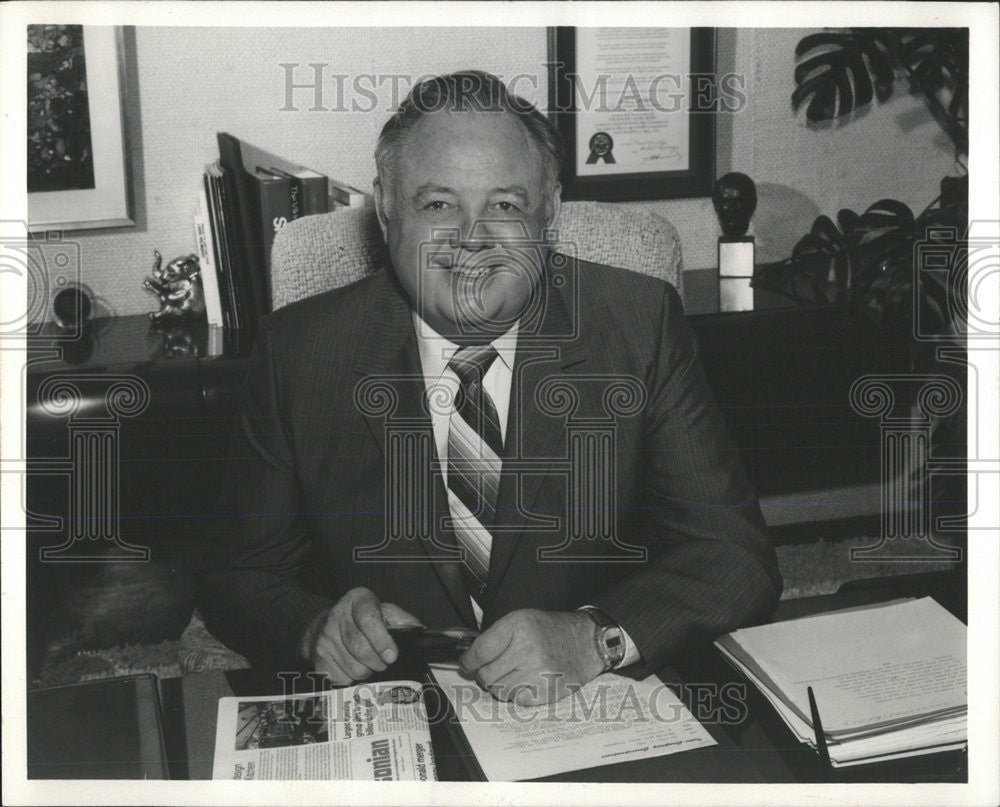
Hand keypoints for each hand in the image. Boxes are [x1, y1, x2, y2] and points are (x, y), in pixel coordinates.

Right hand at [300, 587, 421, 684]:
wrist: (326, 625)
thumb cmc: (361, 618)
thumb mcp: (383, 611)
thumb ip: (403, 620)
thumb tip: (420, 632)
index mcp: (357, 601)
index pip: (368, 619)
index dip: (382, 640)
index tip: (392, 655)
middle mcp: (337, 617)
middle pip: (361, 649)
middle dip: (379, 661)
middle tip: (385, 661)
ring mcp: (325, 639)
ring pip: (355, 668)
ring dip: (368, 671)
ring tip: (369, 662)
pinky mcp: (319, 659)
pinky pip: (343, 679)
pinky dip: (354, 679)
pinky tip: (355, 667)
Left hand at [459, 609, 603, 705]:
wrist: (585, 642)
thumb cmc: (550, 631)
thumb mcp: (521, 620)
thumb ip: (494, 637)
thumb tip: (468, 659)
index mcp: (517, 627)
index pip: (479, 651)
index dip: (469, 660)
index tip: (468, 663)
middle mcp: (527, 649)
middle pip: (486, 675)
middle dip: (487, 673)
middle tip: (498, 667)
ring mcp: (537, 672)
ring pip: (499, 691)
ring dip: (502, 685)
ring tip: (516, 672)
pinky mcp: (546, 691)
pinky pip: (516, 701)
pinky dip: (518, 694)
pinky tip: (528, 681)